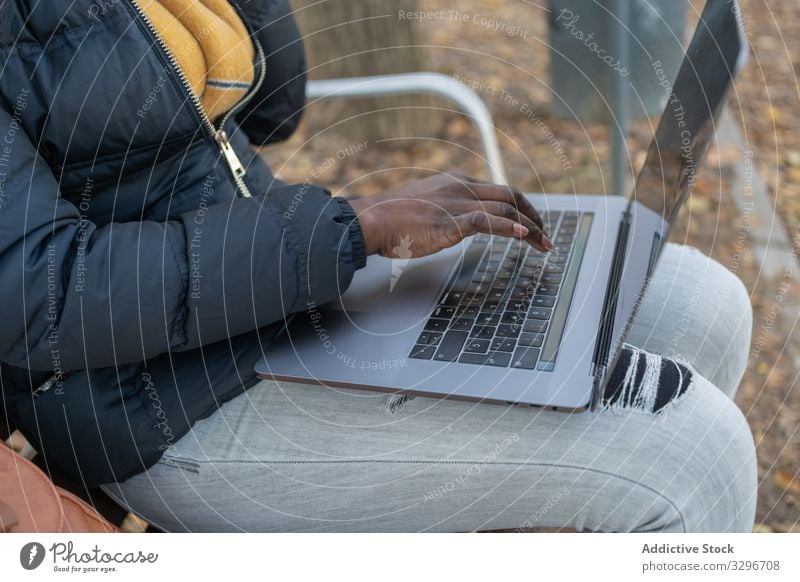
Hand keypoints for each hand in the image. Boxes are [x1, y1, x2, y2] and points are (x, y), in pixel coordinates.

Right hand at [347, 171, 551, 257]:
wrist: (372, 220)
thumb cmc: (392, 219)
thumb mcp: (426, 206)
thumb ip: (447, 210)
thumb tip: (457, 224)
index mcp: (456, 181)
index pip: (498, 190)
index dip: (520, 206)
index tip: (531, 222)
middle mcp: (462, 187)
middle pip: (510, 195)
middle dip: (534, 215)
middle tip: (546, 235)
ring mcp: (457, 202)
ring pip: (505, 208)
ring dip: (529, 227)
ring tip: (543, 243)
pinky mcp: (451, 220)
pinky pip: (488, 221)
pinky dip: (509, 227)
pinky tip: (523, 235)